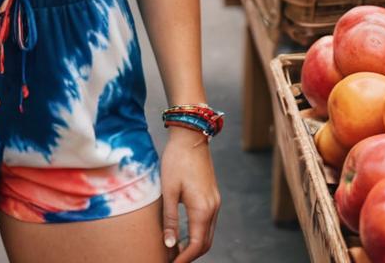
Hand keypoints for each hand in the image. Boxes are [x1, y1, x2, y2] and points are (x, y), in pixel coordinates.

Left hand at [160, 129, 220, 260]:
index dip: (184, 258)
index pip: (197, 245)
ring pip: (208, 232)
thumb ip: (170, 218)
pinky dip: (198, 232)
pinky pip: (208, 221)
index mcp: (203, 209)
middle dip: (190, 255)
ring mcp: (215, 201)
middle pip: (205, 242)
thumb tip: (170, 244)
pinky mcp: (212, 195)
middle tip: (173, 259)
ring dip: (194, 244)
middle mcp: (213, 208)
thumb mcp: (169, 190)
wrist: (191, 135)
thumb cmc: (176, 160)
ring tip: (176, 249)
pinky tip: (185, 232)